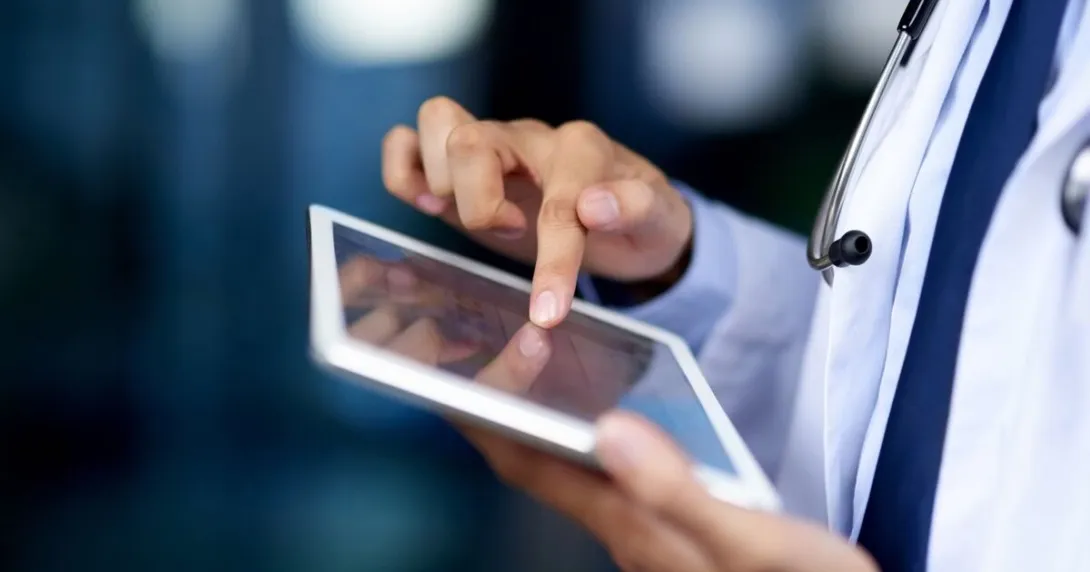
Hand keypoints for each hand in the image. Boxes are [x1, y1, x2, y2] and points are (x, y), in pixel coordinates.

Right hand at [381, 97, 693, 327]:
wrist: (629, 214)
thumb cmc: (639, 218)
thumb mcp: (659, 220)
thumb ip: (636, 207)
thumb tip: (594, 206)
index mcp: (582, 149)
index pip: (557, 201)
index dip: (552, 261)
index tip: (548, 313)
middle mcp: (529, 137)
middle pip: (471, 140)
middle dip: (480, 205)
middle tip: (512, 234)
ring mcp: (491, 145)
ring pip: (437, 122)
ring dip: (442, 179)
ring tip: (468, 216)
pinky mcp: (459, 166)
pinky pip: (407, 140)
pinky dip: (403, 170)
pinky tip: (430, 205)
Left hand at [466, 410, 878, 571]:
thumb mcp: (749, 539)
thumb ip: (677, 491)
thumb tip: (609, 430)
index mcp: (633, 525)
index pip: (535, 465)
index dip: (489, 419)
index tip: (451, 376)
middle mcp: (627, 531)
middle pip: (542, 468)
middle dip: (503, 415)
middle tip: (479, 361)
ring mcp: (646, 535)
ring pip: (571, 474)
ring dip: (539, 426)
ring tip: (525, 379)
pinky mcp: (670, 532)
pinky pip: (605, 479)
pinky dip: (585, 439)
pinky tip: (600, 422)